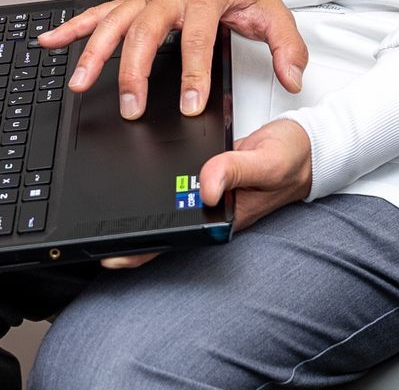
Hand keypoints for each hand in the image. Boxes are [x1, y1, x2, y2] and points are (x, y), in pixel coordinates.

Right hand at [39, 0, 306, 120]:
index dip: (194, 73)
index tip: (189, 104)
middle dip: (136, 73)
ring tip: (80, 84)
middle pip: (146, 34)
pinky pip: (98, 13)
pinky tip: (49, 43)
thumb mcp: (274, 10)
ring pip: (114, 25)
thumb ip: (287, 47)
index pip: (198, 39)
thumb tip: (294, 79)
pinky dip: (72, 27)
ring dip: (95, 54)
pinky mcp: (132, 0)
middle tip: (132, 108)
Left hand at [100, 117, 314, 268]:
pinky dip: (156, 186)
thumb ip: (235, 171)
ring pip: (167, 208)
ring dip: (139, 211)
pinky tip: (134, 182)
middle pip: (164, 228)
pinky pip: (177, 186)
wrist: (308, 146)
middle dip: (129, 236)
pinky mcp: (208, 176)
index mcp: (222, 216)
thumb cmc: (293, 159)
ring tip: (101, 213)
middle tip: (90, 239)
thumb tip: (204, 184)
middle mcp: (211, 209)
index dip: (142, 248)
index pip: (176, 239)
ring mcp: (207, 195)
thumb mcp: (267, 163)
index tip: (111, 252)